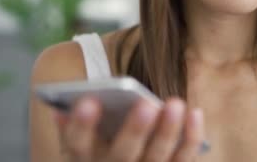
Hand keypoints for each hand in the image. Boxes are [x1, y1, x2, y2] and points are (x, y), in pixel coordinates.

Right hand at [54, 96, 204, 161]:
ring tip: (175, 103)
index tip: (89, 101)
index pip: (77, 145)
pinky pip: (183, 160)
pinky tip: (194, 112)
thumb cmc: (105, 147)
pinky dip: (190, 138)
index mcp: (86, 161)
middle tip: (146, 104)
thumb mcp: (87, 143)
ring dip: (167, 131)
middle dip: (135, 130)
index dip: (82, 125)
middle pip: (122, 155)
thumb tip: (62, 109)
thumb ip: (76, 126)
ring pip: (156, 158)